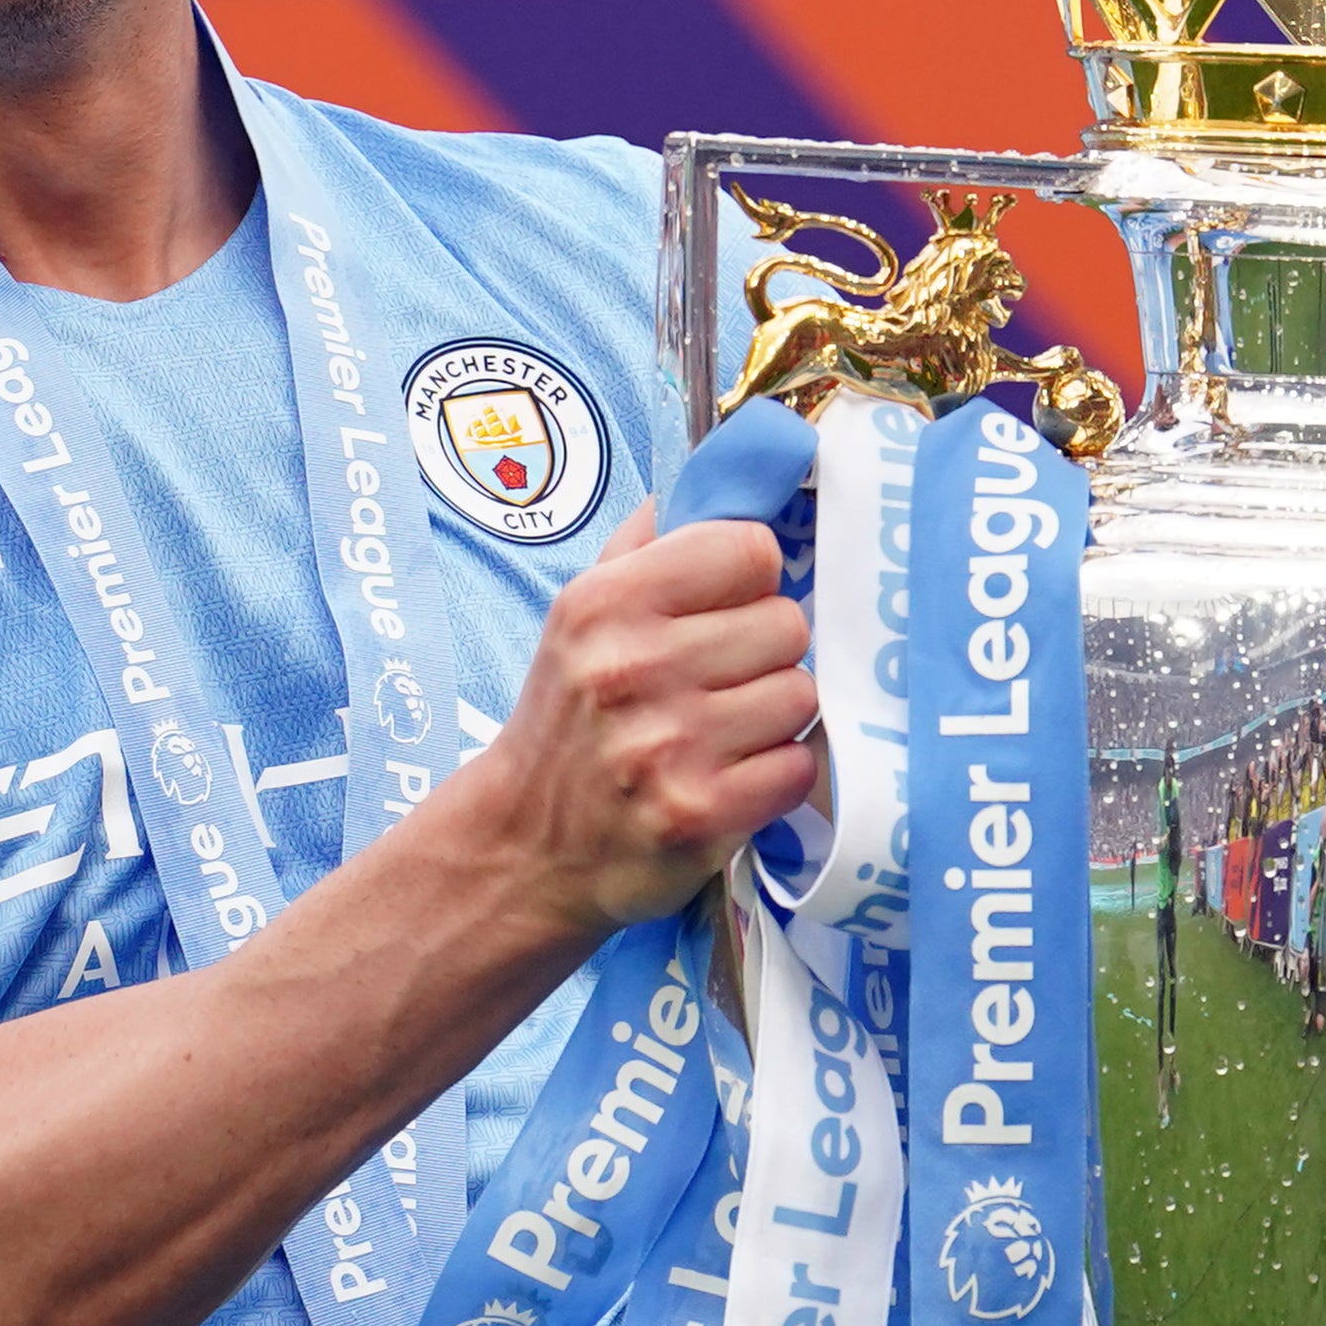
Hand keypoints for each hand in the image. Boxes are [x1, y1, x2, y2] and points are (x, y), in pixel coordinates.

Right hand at [473, 502, 817, 934]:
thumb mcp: (579, 616)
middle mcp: (635, 668)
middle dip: (764, 652)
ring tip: (724, 733)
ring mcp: (670, 746)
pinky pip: (798, 766)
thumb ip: (648, 545)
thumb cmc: (568, 719)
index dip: (748, 579)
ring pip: (800, 695)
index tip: (724, 609)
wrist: (525, 847)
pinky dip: (776, 775)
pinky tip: (732, 779)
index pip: (750, 550)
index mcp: (607, 604)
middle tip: (721, 681)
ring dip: (774, 716)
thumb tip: (723, 477)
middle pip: (787, 624)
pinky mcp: (703, 815)